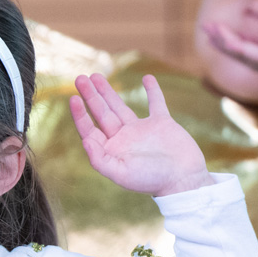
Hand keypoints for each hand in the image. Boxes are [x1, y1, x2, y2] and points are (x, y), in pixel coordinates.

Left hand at [71, 74, 213, 195]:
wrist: (184, 180)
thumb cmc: (152, 180)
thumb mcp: (122, 174)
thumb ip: (101, 160)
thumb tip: (86, 141)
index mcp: (113, 150)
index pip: (90, 130)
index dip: (80, 115)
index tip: (73, 98)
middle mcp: (124, 138)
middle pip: (102, 113)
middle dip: (91, 96)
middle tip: (80, 78)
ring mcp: (142, 129)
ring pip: (120, 106)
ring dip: (108, 92)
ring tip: (96, 76)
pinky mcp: (162, 123)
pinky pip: (156, 103)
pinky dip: (153, 91)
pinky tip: (147, 78)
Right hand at [202, 23, 257, 98]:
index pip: (246, 52)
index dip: (231, 42)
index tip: (218, 32)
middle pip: (238, 53)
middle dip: (221, 41)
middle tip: (205, 28)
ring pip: (240, 53)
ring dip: (223, 41)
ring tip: (209, 29)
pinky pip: (252, 54)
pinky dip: (236, 45)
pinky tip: (225, 37)